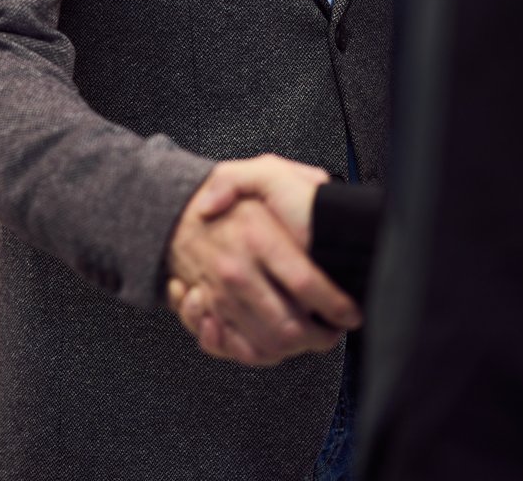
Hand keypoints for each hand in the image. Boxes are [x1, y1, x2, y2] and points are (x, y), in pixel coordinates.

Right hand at [165, 156, 358, 367]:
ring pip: (266, 345)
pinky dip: (255, 352)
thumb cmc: (230, 200)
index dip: (336, 306)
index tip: (351, 312)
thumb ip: (290, 175)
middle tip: (332, 330)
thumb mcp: (264, 170)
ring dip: (294, 348)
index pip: (306, 284)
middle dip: (320, 338)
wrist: (171, 213)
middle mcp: (237, 271)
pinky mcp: (208, 311)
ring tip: (309, 336)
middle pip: (289, 327)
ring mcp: (220, 294)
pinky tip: (270, 340)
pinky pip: (233, 348)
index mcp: (258, 237)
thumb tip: (317, 193)